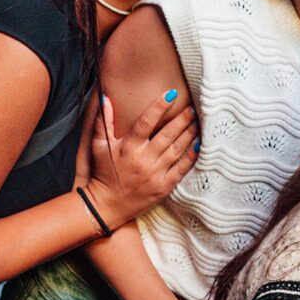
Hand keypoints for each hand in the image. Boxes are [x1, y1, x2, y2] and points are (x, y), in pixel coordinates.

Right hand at [84, 92, 197, 230]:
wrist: (106, 206)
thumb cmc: (103, 173)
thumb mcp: (99, 146)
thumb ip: (103, 121)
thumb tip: (105, 97)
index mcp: (129, 147)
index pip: (146, 122)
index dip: (159, 106)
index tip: (172, 93)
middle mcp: (144, 159)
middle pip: (168, 134)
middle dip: (182, 119)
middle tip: (192, 107)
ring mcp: (155, 173)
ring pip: (177, 149)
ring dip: (190, 134)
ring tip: (198, 121)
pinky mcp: (164, 186)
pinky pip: (182, 168)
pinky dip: (191, 155)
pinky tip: (200, 144)